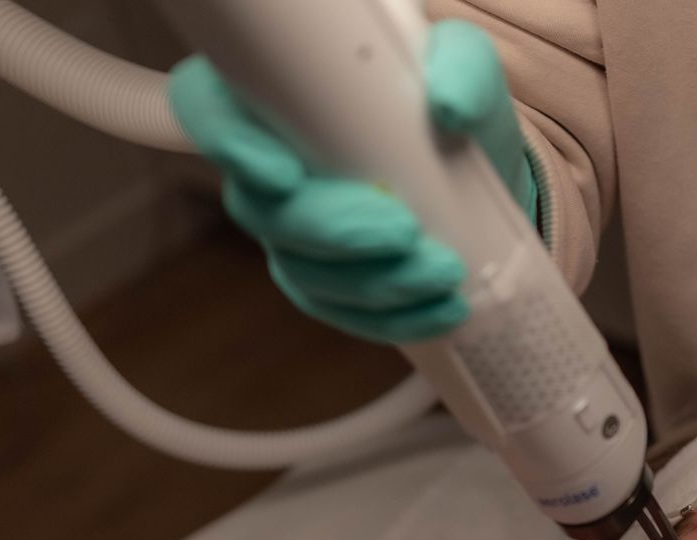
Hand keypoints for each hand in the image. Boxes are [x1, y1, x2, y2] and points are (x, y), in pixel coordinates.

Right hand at [168, 19, 536, 344]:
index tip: (284, 174)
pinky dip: (395, 317)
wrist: (488, 176)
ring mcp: (293, 232)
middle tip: (404, 229)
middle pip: (263, 211)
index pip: (208, 107)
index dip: (228, 141)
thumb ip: (459, 69)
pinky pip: (341, 312)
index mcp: (273, 95)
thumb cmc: (456, 106)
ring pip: (305, 271)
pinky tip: (444, 309)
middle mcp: (268, 166)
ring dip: (376, 281)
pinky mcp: (328, 283)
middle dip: (334, 229)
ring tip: (445, 271)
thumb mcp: (467, 63)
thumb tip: (450, 106)